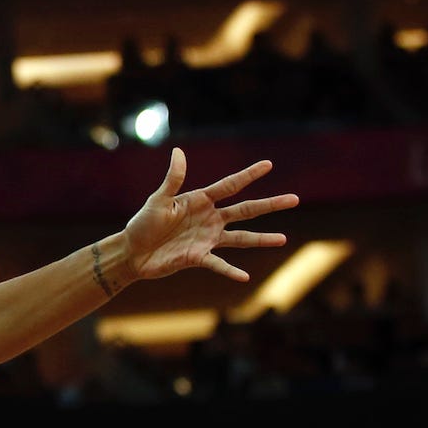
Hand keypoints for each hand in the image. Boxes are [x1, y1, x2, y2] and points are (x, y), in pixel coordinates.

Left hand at [118, 149, 297, 284]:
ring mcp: (207, 239)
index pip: (230, 185)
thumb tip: (179, 151)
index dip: (248, 175)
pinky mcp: (198, 257)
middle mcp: (210, 219)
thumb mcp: (158, 200)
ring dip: (261, 239)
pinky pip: (218, 264)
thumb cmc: (143, 223)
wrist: (132, 251)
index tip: (268, 164)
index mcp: (200, 201)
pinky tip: (245, 276)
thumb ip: (172, 179)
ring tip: (283, 239)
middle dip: (269, 204)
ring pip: (240, 238)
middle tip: (294, 199)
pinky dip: (230, 271)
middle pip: (245, 210)